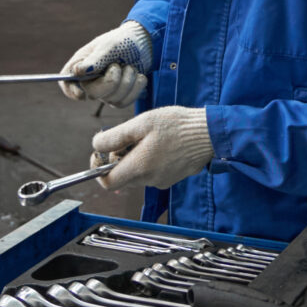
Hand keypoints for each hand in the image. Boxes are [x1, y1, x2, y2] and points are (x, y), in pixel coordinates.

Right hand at [61, 22, 153, 105]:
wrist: (144, 43)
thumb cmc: (122, 40)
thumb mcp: (110, 46)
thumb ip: (95, 59)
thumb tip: (78, 71)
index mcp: (81, 64)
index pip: (67, 83)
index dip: (71, 91)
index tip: (82, 94)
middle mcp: (90, 79)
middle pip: (92, 94)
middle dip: (110, 82)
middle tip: (118, 66)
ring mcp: (104, 90)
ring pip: (111, 100)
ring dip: (127, 82)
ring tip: (130, 67)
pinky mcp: (119, 95)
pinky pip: (124, 102)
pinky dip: (135, 88)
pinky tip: (139, 76)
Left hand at [89, 106, 213, 192]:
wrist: (209, 133)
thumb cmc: (176, 125)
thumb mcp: (142, 123)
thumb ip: (115, 137)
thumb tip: (96, 147)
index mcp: (139, 168)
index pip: (108, 183)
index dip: (98, 170)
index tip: (102, 153)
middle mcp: (149, 180)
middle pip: (122, 178)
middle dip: (118, 160)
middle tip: (127, 139)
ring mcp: (162, 181)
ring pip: (137, 175)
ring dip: (134, 160)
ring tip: (147, 138)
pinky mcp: (172, 178)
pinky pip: (151, 173)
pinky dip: (149, 162)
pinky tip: (160, 144)